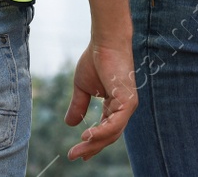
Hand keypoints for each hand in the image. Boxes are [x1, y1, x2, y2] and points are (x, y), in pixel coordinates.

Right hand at [65, 37, 137, 160]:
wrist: (104, 42)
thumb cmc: (95, 59)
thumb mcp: (82, 88)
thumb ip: (78, 106)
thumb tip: (69, 124)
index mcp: (115, 106)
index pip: (105, 130)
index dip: (92, 142)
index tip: (77, 152)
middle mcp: (124, 108)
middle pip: (109, 135)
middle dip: (91, 148)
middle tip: (75, 156)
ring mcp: (128, 106)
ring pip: (112, 133)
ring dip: (95, 143)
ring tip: (79, 150)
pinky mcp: (128, 101)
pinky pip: (115, 123)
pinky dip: (102, 132)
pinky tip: (88, 137)